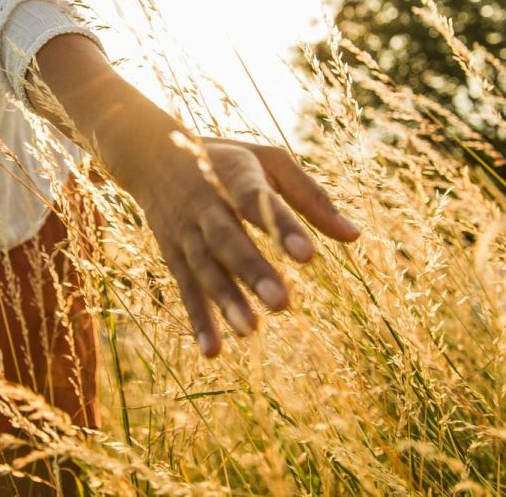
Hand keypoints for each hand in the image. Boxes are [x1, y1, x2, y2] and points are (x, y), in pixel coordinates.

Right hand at [137, 137, 359, 357]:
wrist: (151, 156)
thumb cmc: (225, 160)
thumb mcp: (268, 161)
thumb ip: (310, 196)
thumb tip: (354, 236)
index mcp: (234, 176)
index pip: (256, 200)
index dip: (280, 227)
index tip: (307, 256)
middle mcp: (206, 205)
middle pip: (227, 240)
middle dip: (252, 271)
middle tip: (282, 303)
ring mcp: (185, 232)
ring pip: (204, 268)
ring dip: (225, 301)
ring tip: (251, 331)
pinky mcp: (173, 255)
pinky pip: (186, 289)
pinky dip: (198, 319)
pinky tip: (214, 350)